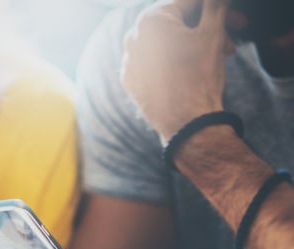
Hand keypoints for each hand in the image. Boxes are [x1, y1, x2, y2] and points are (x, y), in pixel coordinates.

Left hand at [121, 0, 233, 142]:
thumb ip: (214, 6)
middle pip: (175, 24)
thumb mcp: (213, 34)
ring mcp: (129, 61)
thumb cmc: (199, 77)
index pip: (189, 4)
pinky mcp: (130, 81)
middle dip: (205, 31)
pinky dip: (171, 64)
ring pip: (165, 44)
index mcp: (151, 20)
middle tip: (228, 44)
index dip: (216, 10)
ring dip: (190, 46)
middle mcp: (133, 38)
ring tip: (212, 59)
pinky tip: (188, 73)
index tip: (235, 22)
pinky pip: (153, 64)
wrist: (186, 122)